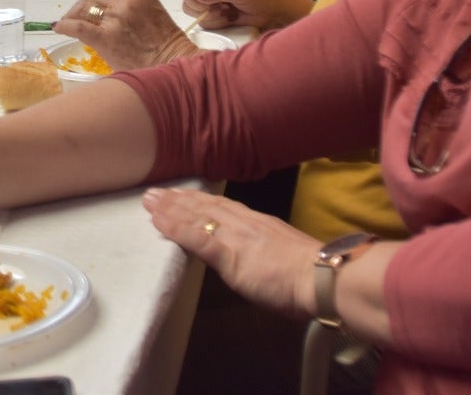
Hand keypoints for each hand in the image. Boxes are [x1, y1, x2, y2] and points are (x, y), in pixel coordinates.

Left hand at [53, 0, 195, 69]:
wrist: (172, 65)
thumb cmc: (165, 45)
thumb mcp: (152, 13)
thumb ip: (131, 7)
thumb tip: (105, 13)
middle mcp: (126, 1)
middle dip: (81, 5)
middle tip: (76, 16)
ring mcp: (116, 19)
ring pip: (84, 9)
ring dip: (73, 16)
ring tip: (68, 24)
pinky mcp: (106, 38)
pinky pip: (78, 26)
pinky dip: (65, 26)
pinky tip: (60, 28)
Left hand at [142, 187, 317, 317]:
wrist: (321, 277)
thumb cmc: (312, 275)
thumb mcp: (285, 253)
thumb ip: (266, 250)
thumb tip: (258, 254)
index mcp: (259, 223)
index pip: (223, 207)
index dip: (200, 201)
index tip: (183, 194)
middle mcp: (244, 223)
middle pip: (205, 207)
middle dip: (179, 200)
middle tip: (155, 192)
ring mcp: (234, 235)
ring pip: (196, 216)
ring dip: (170, 208)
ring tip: (149, 201)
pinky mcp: (228, 253)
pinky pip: (196, 237)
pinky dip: (175, 227)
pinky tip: (158, 221)